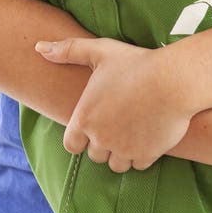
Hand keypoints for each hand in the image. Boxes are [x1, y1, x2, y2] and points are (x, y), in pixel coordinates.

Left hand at [35, 37, 193, 171]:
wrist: (173, 80)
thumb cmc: (136, 63)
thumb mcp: (100, 51)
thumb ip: (68, 50)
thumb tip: (38, 48)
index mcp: (85, 118)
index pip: (72, 144)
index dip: (82, 135)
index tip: (95, 123)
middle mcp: (101, 138)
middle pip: (95, 154)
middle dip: (104, 141)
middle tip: (118, 120)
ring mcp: (123, 150)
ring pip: (116, 163)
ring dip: (122, 151)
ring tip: (133, 128)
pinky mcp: (145, 156)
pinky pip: (138, 164)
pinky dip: (142, 154)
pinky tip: (148, 133)